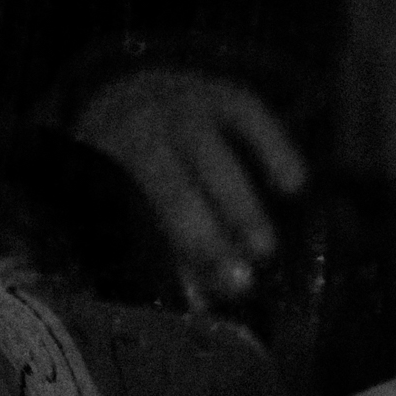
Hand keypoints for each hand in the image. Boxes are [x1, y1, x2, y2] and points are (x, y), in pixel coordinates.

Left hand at [69, 67, 304, 304]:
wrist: (136, 90)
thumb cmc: (134, 166)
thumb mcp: (129, 200)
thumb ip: (161, 247)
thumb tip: (203, 304)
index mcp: (102, 163)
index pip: (129, 214)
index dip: (161, 258)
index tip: (195, 298)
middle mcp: (137, 129)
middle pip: (170, 187)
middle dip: (205, 237)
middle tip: (240, 283)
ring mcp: (182, 106)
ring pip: (211, 158)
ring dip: (240, 206)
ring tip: (265, 250)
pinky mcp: (224, 92)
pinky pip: (252, 119)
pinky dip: (274, 151)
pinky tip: (292, 187)